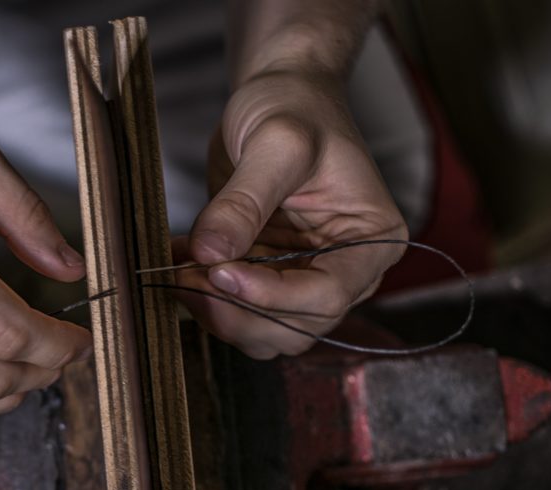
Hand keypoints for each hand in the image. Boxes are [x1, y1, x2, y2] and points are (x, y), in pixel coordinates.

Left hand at [173, 69, 406, 358]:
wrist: (279, 96)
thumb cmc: (295, 108)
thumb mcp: (276, 143)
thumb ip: (244, 201)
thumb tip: (209, 255)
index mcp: (372, 240)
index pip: (328, 294)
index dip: (272, 296)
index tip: (220, 272)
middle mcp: (345, 270)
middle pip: (295, 327)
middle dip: (237, 311)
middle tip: (187, 276)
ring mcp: (304, 278)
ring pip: (263, 332)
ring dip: (216, 313)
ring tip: (178, 269)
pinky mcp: (267, 278)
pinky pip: (236, 310)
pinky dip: (202, 298)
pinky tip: (177, 261)